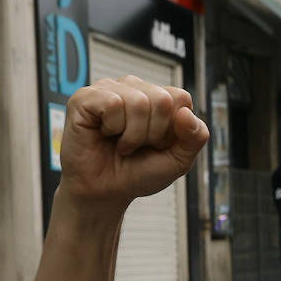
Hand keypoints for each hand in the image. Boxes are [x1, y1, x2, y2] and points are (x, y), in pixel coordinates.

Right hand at [59, 76, 208, 210]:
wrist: (106, 192)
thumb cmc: (138, 173)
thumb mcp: (178, 160)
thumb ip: (195, 138)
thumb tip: (186, 112)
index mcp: (157, 98)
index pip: (180, 98)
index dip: (173, 129)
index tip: (158, 144)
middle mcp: (134, 88)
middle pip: (162, 99)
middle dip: (154, 134)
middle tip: (138, 146)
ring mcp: (109, 89)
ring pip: (138, 102)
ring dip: (133, 135)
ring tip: (121, 143)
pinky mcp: (86, 97)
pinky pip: (113, 103)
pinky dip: (113, 128)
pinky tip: (105, 134)